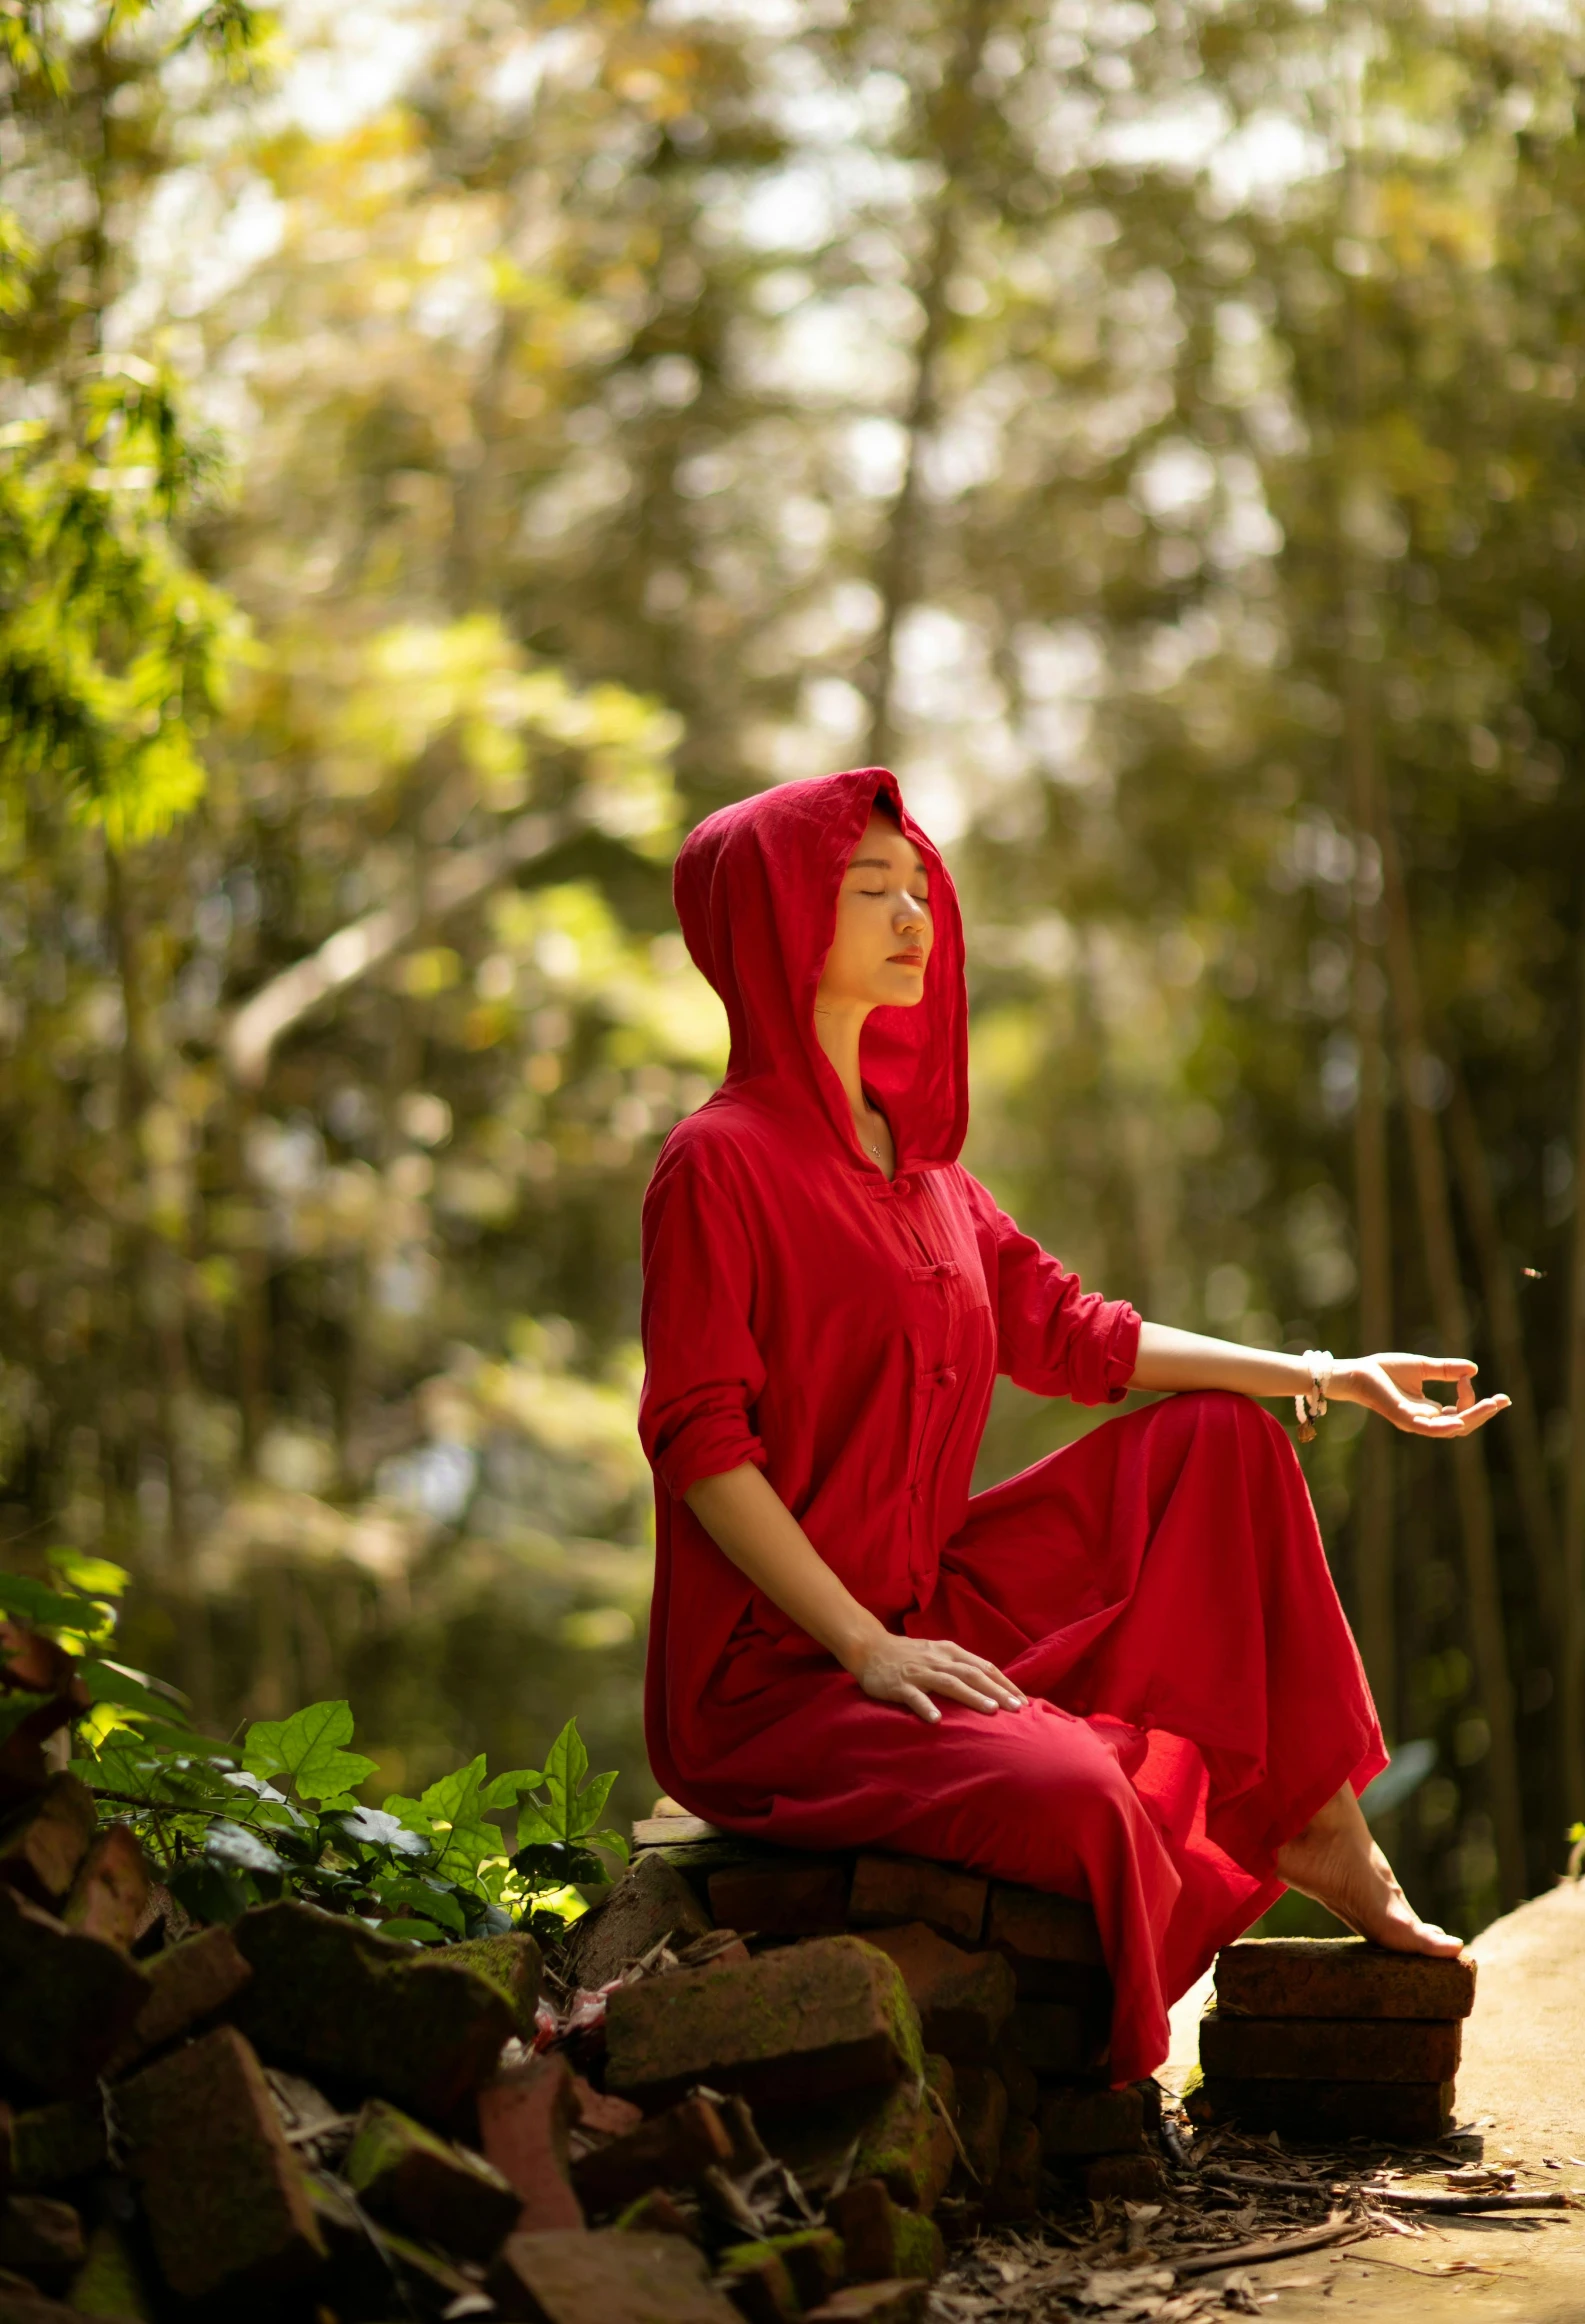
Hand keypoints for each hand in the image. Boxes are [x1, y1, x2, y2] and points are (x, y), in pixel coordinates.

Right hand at [852, 1632, 1026, 1724]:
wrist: (870, 1647)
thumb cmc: (909, 1655)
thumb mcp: (938, 1654)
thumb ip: (961, 1666)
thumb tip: (991, 1685)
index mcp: (950, 1652)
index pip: (984, 1666)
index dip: (1004, 1682)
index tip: (1023, 1700)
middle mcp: (938, 1660)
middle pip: (973, 1674)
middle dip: (997, 1691)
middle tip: (1018, 1707)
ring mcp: (919, 1672)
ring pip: (949, 1683)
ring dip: (972, 1696)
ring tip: (991, 1711)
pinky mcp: (899, 1684)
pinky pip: (914, 1696)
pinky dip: (926, 1707)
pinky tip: (937, 1720)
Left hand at [1332, 1354, 1509, 1438]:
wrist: (1357, 1371)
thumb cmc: (1384, 1370)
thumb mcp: (1423, 1367)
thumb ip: (1447, 1370)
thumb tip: (1474, 1370)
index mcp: (1429, 1411)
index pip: (1460, 1413)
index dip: (1470, 1397)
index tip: (1466, 1376)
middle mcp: (1424, 1420)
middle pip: (1462, 1424)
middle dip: (1484, 1413)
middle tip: (1504, 1400)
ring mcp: (1415, 1421)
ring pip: (1451, 1427)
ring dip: (1474, 1416)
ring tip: (1492, 1404)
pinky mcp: (1403, 1418)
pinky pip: (1429, 1428)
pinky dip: (1446, 1425)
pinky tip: (1461, 1418)